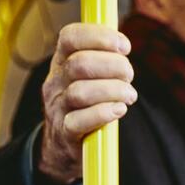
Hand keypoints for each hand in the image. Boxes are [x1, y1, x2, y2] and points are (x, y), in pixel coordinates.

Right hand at [38, 23, 136, 184]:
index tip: (125, 46)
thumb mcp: (87, 79)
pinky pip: (80, 121)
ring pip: (80, 92)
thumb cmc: (84, 107)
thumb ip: (102, 60)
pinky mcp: (65, 133)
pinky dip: (104, 113)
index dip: (99, 36)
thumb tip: (123, 43)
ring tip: (129, 95)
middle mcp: (55, 83)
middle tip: (129, 76)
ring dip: (113, 90)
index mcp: (60, 63)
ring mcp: (57, 108)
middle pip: (79, 64)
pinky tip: (119, 110)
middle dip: (113, 66)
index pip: (70, 37)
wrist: (63, 148)